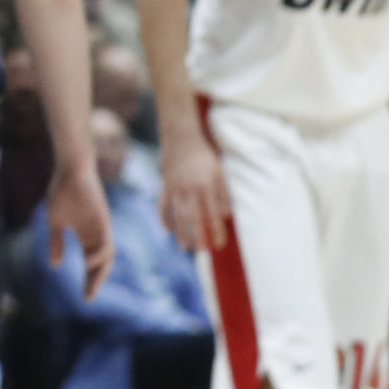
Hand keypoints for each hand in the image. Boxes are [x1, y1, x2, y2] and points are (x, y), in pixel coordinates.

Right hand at [45, 153, 114, 299]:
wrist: (70, 170)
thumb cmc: (63, 192)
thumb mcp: (56, 222)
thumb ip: (56, 242)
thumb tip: (54, 265)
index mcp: (87, 235)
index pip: (91, 263)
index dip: (88, 280)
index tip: (84, 297)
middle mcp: (97, 234)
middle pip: (102, 264)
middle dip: (95, 282)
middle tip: (87, 298)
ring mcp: (101, 228)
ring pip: (107, 257)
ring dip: (99, 273)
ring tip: (90, 286)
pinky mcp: (103, 220)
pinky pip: (106, 243)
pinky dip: (99, 256)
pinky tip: (88, 263)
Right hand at [157, 127, 229, 253]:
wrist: (181, 137)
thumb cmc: (204, 155)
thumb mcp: (219, 171)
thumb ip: (223, 193)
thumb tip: (225, 215)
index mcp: (206, 185)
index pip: (212, 214)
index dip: (216, 231)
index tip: (220, 244)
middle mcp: (190, 188)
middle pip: (193, 218)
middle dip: (197, 236)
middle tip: (201, 251)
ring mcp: (175, 187)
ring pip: (177, 214)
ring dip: (181, 232)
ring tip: (185, 246)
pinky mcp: (165, 185)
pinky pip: (163, 205)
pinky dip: (164, 218)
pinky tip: (168, 230)